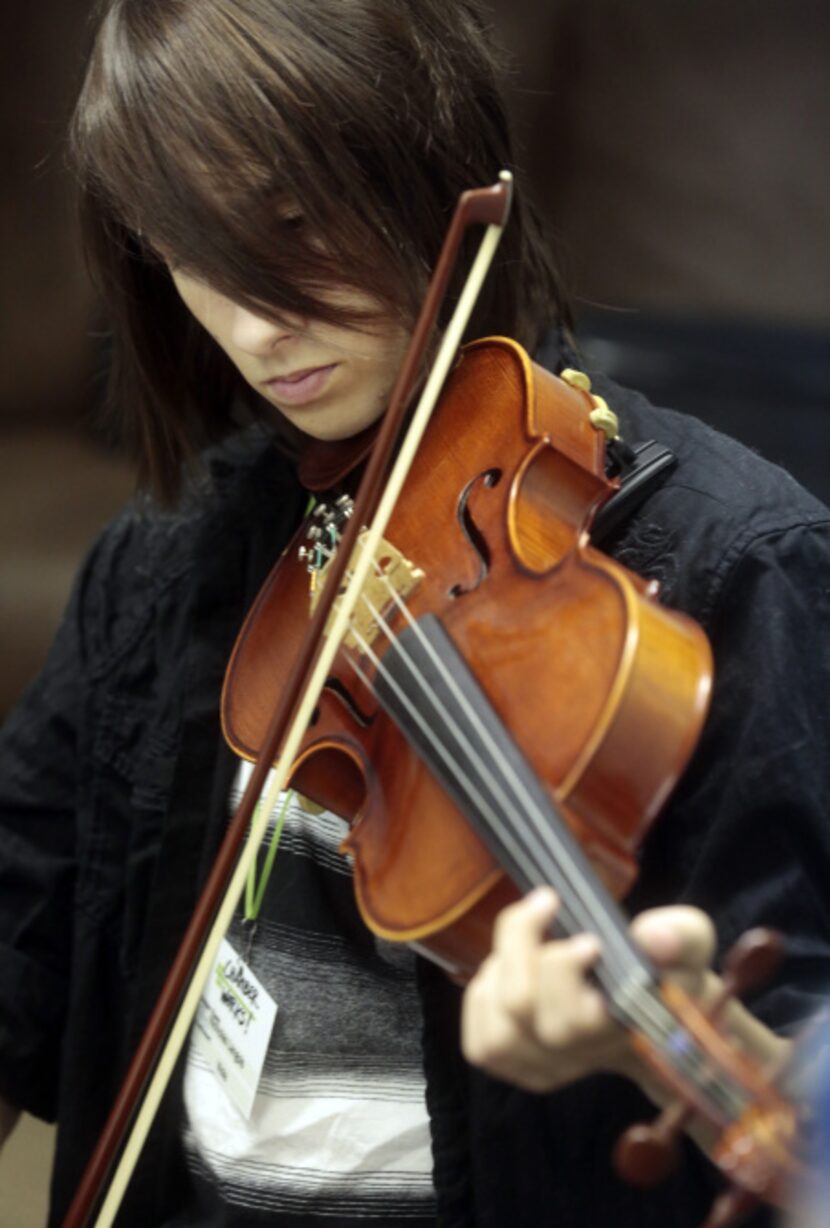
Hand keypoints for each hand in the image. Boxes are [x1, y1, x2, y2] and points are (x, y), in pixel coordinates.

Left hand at [460, 888, 786, 1098]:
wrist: (656, 1012)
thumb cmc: (667, 971)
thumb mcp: (690, 943)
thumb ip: (682, 935)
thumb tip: (654, 936)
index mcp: (625, 1027)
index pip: (576, 1017)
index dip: (562, 968)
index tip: (581, 930)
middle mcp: (584, 1055)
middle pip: (522, 1008)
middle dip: (524, 947)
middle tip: (548, 907)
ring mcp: (550, 1067)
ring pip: (497, 1029)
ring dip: (502, 969)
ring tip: (529, 939)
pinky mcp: (521, 1067)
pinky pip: (482, 1043)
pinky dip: (485, 996)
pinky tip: (509, 969)